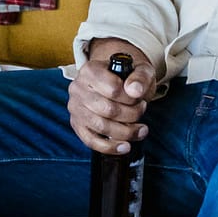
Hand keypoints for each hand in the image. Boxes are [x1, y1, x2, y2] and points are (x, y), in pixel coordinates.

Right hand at [66, 37, 156, 154]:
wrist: (118, 80)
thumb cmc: (128, 76)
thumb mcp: (140, 70)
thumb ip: (140, 77)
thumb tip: (135, 91)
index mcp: (91, 70)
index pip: (113, 89)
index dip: (131, 99)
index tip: (140, 99)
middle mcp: (78, 88)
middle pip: (107, 109)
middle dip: (131, 115)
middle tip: (141, 111)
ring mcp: (76, 107)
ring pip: (100, 126)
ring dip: (125, 132)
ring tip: (140, 130)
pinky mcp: (77, 124)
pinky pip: (90, 140)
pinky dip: (109, 147)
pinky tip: (124, 146)